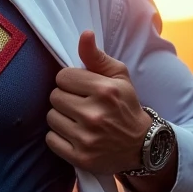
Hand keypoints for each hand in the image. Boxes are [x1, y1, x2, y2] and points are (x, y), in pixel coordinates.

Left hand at [45, 30, 151, 173]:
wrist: (141, 145)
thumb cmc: (125, 106)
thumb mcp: (118, 77)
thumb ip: (97, 56)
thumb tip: (84, 34)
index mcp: (105, 90)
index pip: (62, 77)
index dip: (69, 81)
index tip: (80, 88)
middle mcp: (95, 115)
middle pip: (54, 97)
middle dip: (65, 98)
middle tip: (79, 104)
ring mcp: (87, 138)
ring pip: (51, 118)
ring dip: (61, 117)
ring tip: (77, 120)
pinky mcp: (80, 157)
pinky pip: (51, 140)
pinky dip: (59, 137)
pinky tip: (73, 135)